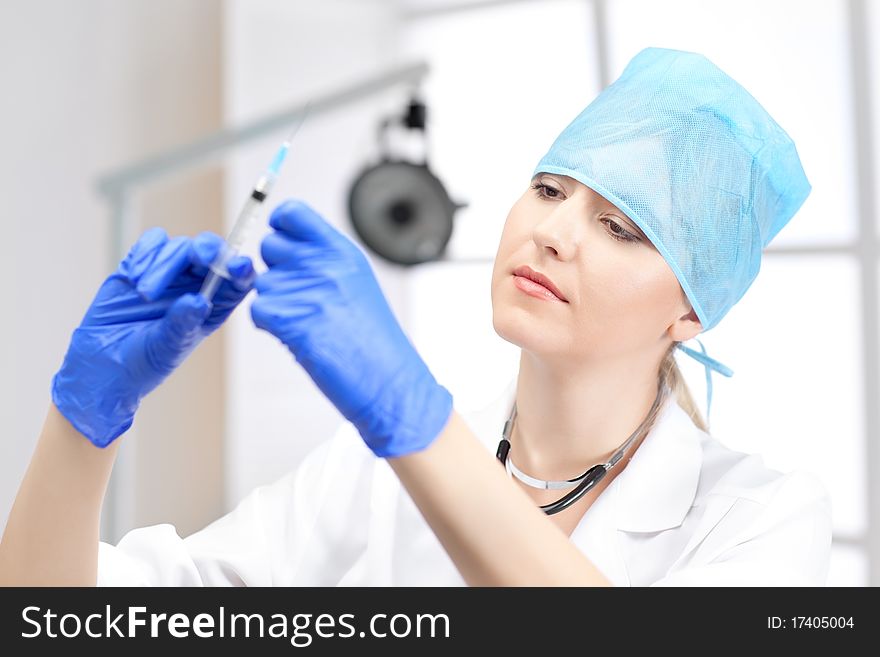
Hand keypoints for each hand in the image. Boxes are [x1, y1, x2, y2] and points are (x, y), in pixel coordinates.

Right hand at [52, 228, 254, 446]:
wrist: (102, 363)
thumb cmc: (143, 362)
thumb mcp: (166, 348)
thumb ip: (182, 324)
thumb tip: (199, 300)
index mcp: (214, 306)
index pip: (238, 281)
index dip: (242, 269)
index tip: (238, 266)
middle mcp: (196, 285)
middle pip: (212, 253)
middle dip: (208, 249)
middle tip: (198, 256)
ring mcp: (170, 272)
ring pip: (180, 246)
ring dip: (164, 264)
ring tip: (144, 295)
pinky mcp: (142, 263)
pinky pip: (152, 242)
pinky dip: (146, 254)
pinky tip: (134, 278)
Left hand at [251, 200, 452, 457]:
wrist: (390, 382)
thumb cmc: (374, 339)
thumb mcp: (357, 283)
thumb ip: (324, 261)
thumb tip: (283, 248)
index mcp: (342, 251)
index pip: (292, 213)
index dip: (280, 227)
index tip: (285, 244)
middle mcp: (323, 264)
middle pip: (269, 245)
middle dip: (276, 269)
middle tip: (300, 297)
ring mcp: (305, 290)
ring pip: (262, 282)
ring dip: (275, 303)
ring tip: (307, 323)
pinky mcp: (289, 319)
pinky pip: (257, 310)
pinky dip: (270, 326)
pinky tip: (297, 337)